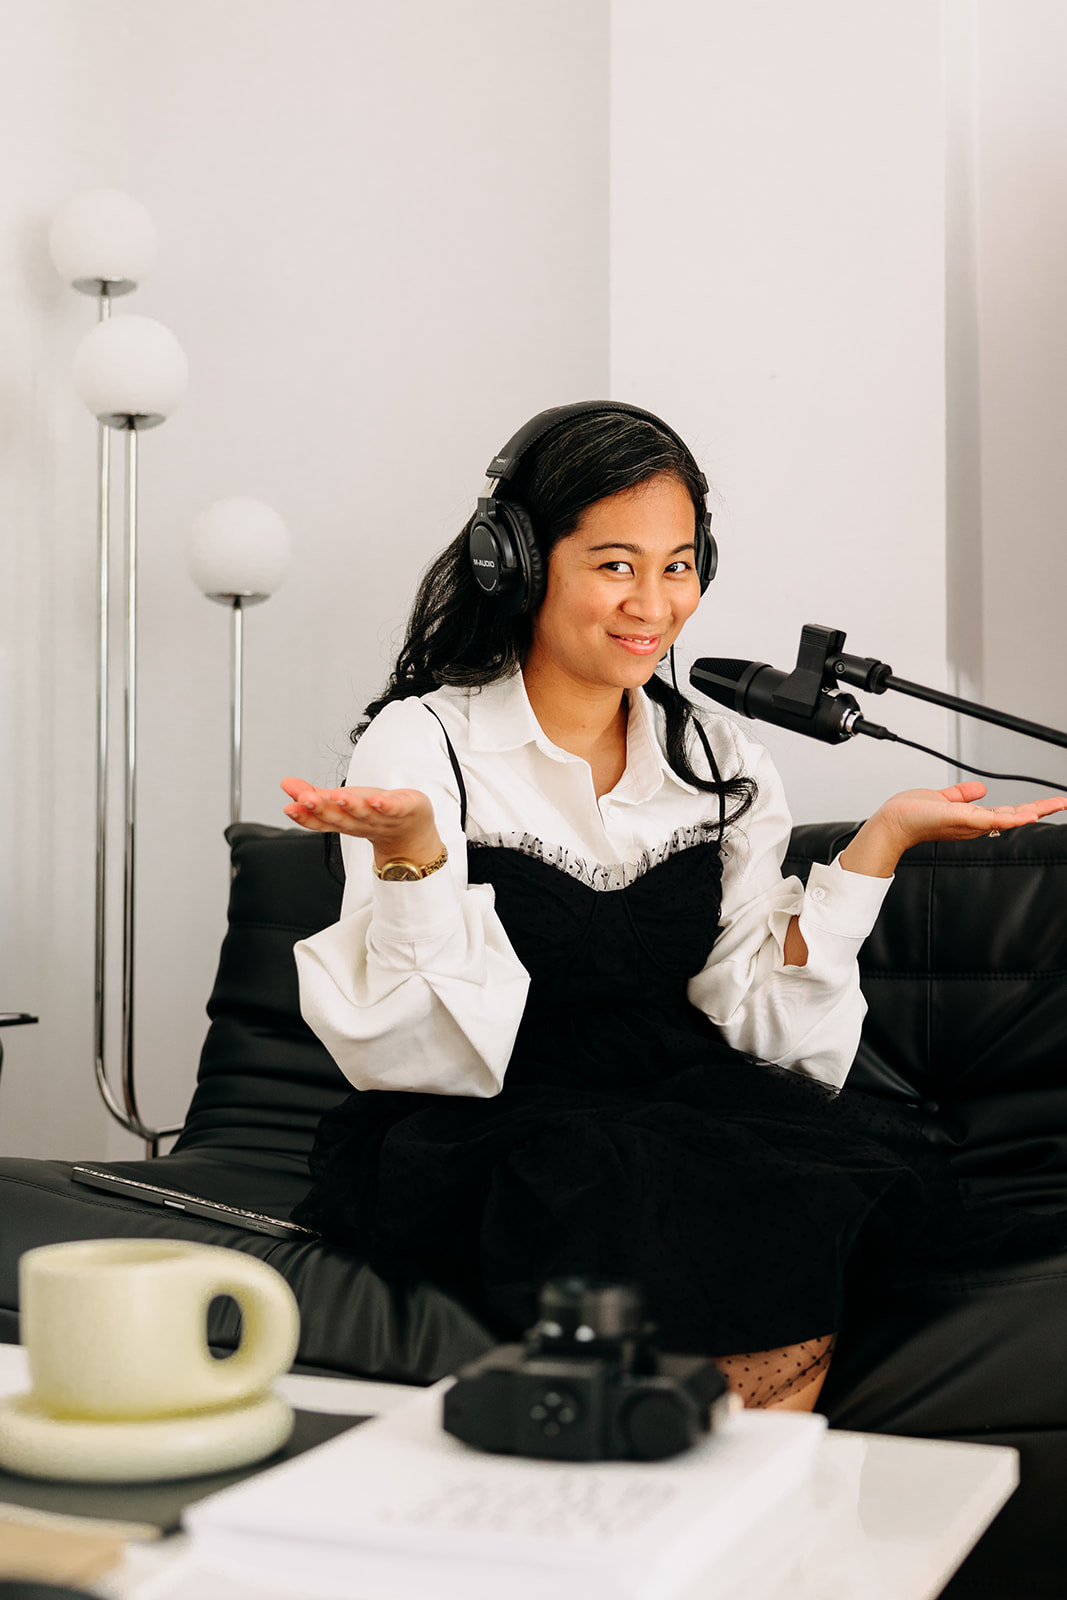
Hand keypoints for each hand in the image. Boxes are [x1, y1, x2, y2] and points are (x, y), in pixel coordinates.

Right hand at [280, 777, 443, 867]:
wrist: (410, 833)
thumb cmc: (373, 813)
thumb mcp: (341, 803)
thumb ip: (314, 795)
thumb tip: (285, 784)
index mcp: (343, 821)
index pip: (320, 821)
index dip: (304, 815)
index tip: (289, 806)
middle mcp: (359, 823)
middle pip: (338, 818)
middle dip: (321, 808)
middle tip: (305, 799)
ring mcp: (381, 819)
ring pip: (363, 814)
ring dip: (350, 806)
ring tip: (338, 796)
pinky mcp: (402, 811)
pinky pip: (393, 809)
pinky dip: (385, 805)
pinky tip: (376, 799)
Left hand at [839, 781, 1066, 878]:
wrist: (893, 823)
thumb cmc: (911, 814)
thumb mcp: (943, 799)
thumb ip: (961, 794)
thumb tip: (979, 788)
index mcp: (973, 817)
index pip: (1008, 811)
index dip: (1030, 807)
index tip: (1049, 802)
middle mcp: (975, 823)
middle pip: (1016, 815)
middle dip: (1042, 809)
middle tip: (1064, 802)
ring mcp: (970, 824)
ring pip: (1010, 817)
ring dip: (1035, 811)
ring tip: (1057, 804)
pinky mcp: (963, 820)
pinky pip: (992, 819)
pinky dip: (1012, 817)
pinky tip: (1029, 815)